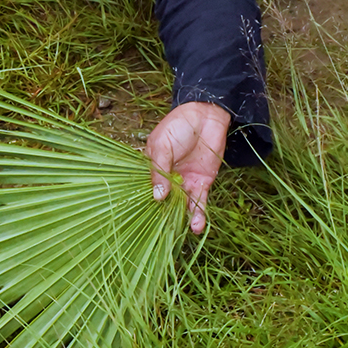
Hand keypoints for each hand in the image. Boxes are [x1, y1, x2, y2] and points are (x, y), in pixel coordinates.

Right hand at [145, 100, 229, 233]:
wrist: (206, 114)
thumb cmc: (179, 125)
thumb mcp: (162, 144)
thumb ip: (159, 169)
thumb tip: (157, 196)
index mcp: (154, 167)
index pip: (147, 189)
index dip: (144, 204)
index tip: (141, 220)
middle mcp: (169, 178)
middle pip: (165, 202)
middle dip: (164, 218)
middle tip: (162, 234)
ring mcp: (185, 181)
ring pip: (182, 205)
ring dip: (182, 219)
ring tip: (184, 231)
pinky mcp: (202, 182)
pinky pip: (199, 202)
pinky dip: (198, 214)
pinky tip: (197, 226)